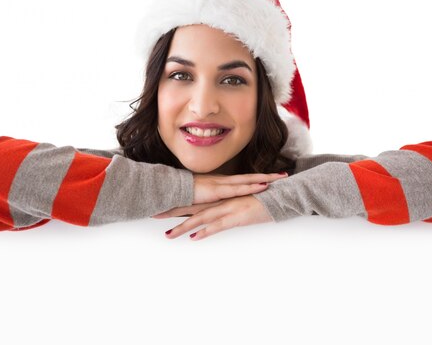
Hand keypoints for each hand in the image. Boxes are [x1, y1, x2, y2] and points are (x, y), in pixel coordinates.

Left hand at [153, 195, 273, 240]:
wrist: (277, 195)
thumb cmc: (261, 200)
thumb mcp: (241, 204)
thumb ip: (228, 208)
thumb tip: (218, 214)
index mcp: (220, 198)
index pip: (194, 202)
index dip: (176, 205)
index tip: (160, 208)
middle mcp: (220, 202)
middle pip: (192, 209)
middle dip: (172, 213)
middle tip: (154, 217)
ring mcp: (227, 209)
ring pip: (200, 219)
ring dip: (183, 227)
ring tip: (168, 235)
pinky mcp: (236, 217)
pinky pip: (218, 226)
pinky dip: (206, 231)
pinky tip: (195, 237)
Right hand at [190, 171, 287, 204]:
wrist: (172, 189)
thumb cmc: (185, 194)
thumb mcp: (202, 198)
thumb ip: (212, 201)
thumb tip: (220, 206)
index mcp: (221, 182)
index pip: (244, 179)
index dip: (258, 177)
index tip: (271, 177)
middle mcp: (224, 181)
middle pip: (250, 177)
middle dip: (268, 176)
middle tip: (284, 175)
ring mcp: (222, 185)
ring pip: (248, 180)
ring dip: (264, 179)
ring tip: (279, 178)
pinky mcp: (218, 191)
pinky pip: (239, 189)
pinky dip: (252, 186)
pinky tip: (263, 186)